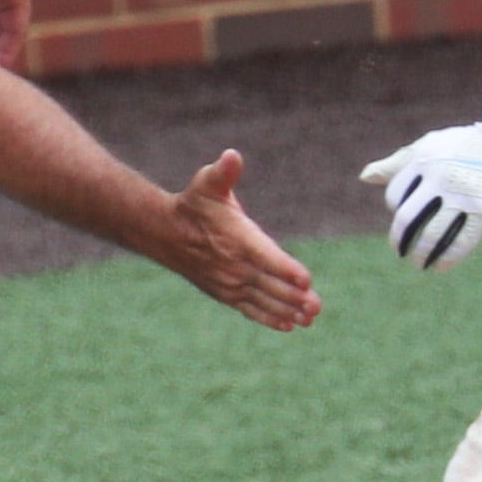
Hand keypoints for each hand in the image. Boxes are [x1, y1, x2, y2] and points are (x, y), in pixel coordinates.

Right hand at [166, 150, 321, 330]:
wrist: (165, 233)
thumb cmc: (194, 205)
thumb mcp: (207, 183)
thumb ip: (223, 172)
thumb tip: (231, 156)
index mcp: (235, 238)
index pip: (264, 256)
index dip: (285, 268)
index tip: (306, 279)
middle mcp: (233, 264)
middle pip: (269, 284)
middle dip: (294, 296)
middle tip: (316, 306)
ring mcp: (229, 282)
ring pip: (263, 300)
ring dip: (287, 311)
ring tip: (310, 318)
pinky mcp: (226, 293)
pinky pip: (250, 309)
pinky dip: (269, 318)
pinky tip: (289, 325)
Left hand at [358, 101, 481, 271]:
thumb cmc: (467, 147)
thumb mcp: (431, 146)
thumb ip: (398, 162)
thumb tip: (365, 177)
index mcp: (424, 161)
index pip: (396, 196)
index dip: (396, 210)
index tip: (404, 218)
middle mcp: (440, 179)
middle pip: (408, 218)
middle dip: (399, 240)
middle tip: (399, 251)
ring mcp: (463, 197)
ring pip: (432, 236)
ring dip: (421, 255)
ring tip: (418, 263)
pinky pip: (460, 244)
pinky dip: (446, 260)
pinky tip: (440, 266)